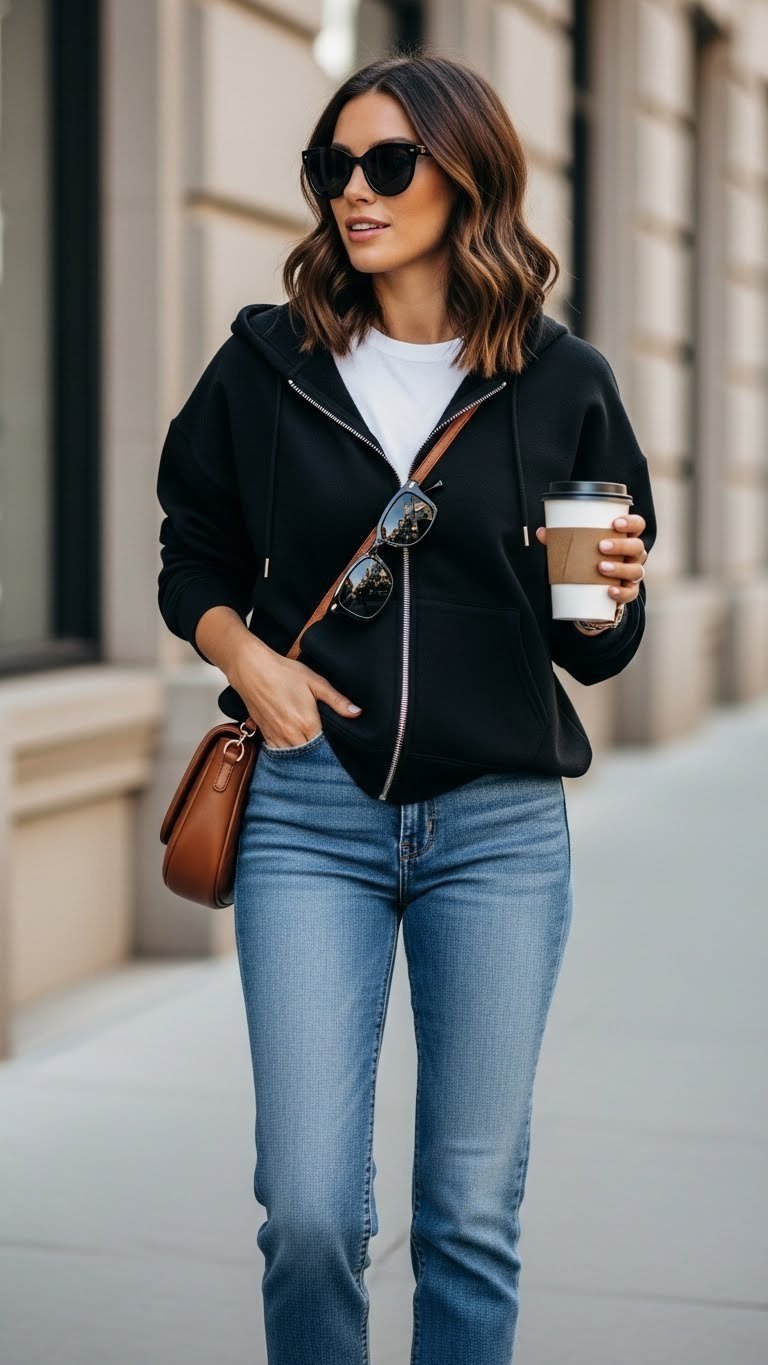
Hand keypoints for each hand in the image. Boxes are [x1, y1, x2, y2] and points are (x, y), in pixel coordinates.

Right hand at [230, 642, 361, 748]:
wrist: (251, 669)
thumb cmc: (283, 673)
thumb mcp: (315, 682)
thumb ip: (336, 700)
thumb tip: (357, 713)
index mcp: (307, 724)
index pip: (324, 748)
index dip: (331, 750)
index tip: (336, 749)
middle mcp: (291, 734)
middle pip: (309, 756)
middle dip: (317, 755)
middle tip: (325, 753)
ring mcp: (276, 736)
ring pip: (292, 757)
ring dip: (301, 756)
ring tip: (309, 751)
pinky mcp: (265, 734)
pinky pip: (278, 752)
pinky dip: (286, 753)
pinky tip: (292, 746)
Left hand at [535, 512, 648, 617]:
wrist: (596, 592)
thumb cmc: (590, 561)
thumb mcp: (579, 549)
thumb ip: (562, 540)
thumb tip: (542, 532)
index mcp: (625, 539)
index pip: (637, 525)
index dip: (631, 522)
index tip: (615, 523)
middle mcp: (633, 555)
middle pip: (637, 547)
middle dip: (621, 545)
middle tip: (601, 546)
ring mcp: (633, 574)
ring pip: (636, 570)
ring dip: (620, 568)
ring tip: (601, 567)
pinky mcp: (629, 592)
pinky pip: (630, 593)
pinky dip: (621, 592)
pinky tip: (609, 590)